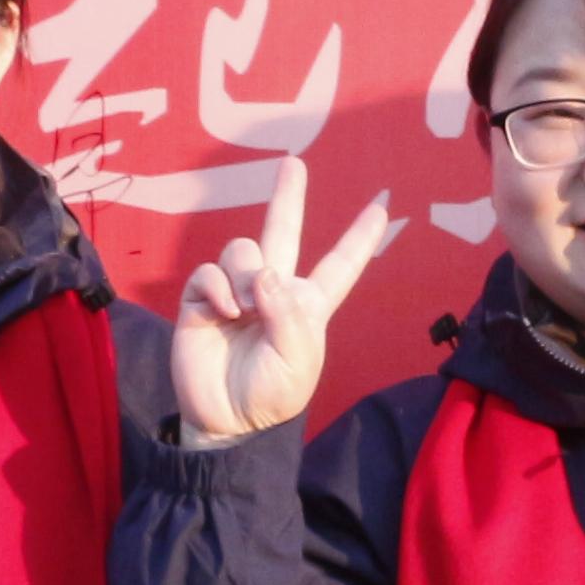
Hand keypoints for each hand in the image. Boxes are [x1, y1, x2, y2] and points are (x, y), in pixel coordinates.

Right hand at [174, 160, 394, 437]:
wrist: (228, 421)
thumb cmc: (272, 394)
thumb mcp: (298, 358)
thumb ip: (287, 313)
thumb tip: (264, 274)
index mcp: (307, 305)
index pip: (339, 265)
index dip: (360, 238)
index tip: (382, 206)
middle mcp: (274, 290)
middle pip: (283, 233)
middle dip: (288, 197)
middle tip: (293, 163)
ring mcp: (237, 292)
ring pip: (243, 250)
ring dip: (247, 274)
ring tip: (247, 310)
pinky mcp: (202, 300)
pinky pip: (210, 272)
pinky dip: (219, 288)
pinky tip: (226, 313)